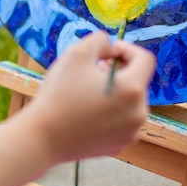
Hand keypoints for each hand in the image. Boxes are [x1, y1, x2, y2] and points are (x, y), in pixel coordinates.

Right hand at [22, 32, 155, 164]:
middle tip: (91, 72)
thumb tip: (110, 48)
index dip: (126, 49)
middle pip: (137, 81)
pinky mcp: (119, 145)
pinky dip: (109, 112)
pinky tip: (85, 112)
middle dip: (117, 72)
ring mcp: (130, 132)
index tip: (107, 52)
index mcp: (133, 89)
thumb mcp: (77, 53)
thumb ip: (100, 40)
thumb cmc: (59, 94)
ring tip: (86, 93)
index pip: (145, 59)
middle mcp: (139, 113)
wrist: (42, 137)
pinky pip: (121, 121)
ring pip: (129, 102)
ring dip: (113, 91)